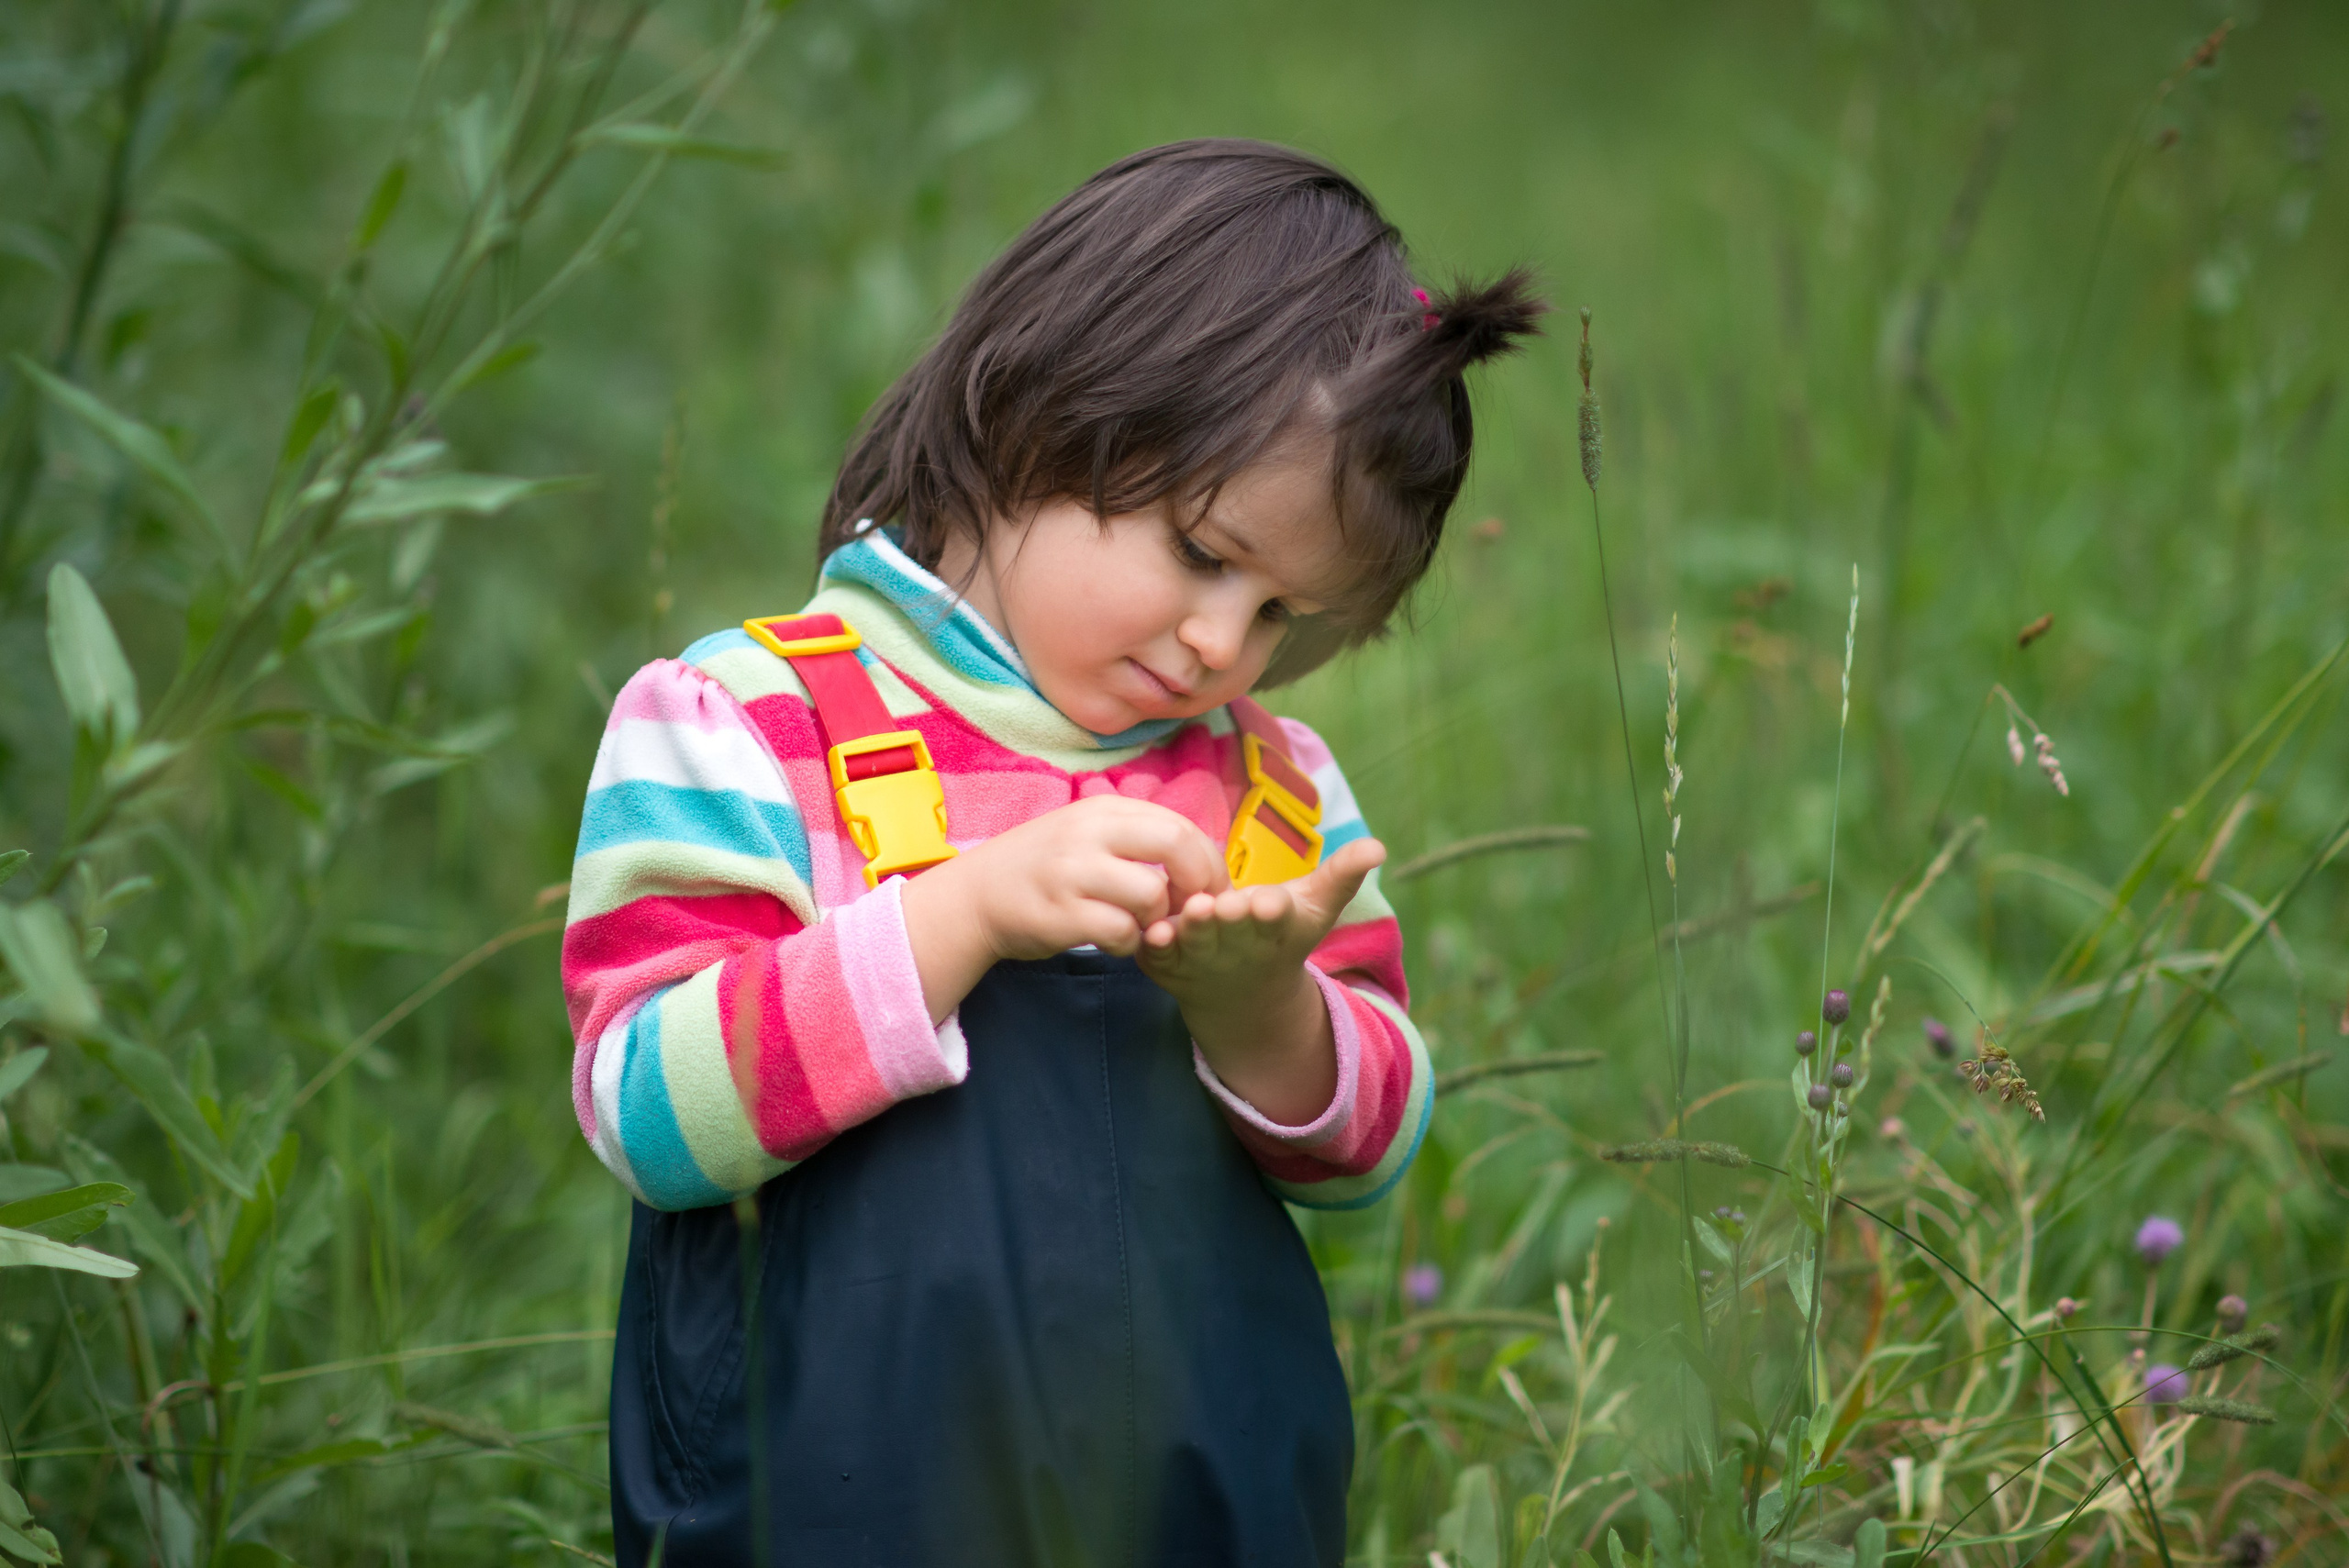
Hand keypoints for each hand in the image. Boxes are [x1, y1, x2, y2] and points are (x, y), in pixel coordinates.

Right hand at [899, 794, 1226, 1021]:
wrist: (975, 897)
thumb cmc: (1043, 869)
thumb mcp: (1088, 834)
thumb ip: (1138, 839)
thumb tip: (1200, 860)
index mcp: (1104, 809)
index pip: (1181, 825)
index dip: (1209, 863)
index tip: (1212, 893)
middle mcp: (1089, 832)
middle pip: (1176, 846)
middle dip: (1198, 885)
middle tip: (1192, 912)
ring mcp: (1073, 871)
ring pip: (1151, 894)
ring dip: (1157, 920)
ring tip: (1139, 926)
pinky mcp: (1061, 913)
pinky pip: (1121, 931)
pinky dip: (1129, 943)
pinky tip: (1114, 941)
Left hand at [1137, 836, 1384, 1124]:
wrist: (1243, 995)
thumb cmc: (1280, 933)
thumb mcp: (1315, 907)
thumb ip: (1342, 874)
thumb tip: (1378, 846)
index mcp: (1273, 926)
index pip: (1275, 916)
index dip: (1272, 911)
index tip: (1270, 904)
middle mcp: (1236, 944)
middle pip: (1231, 929)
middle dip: (1228, 919)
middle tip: (1221, 904)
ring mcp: (1200, 958)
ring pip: (1194, 943)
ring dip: (1191, 931)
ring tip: (1188, 913)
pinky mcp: (1167, 966)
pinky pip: (1158, 960)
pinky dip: (1155, 949)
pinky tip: (1153, 934)